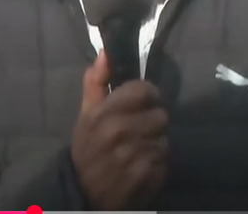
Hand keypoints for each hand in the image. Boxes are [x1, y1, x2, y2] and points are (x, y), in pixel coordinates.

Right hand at [71, 52, 168, 209]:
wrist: (82, 193)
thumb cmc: (86, 149)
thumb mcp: (85, 115)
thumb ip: (96, 83)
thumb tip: (106, 53)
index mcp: (103, 114)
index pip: (143, 90)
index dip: (148, 95)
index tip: (146, 102)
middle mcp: (119, 132)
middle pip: (160, 115)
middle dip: (153, 122)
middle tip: (142, 130)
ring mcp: (134, 155)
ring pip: (164, 138)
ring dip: (155, 144)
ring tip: (140, 150)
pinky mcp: (147, 175)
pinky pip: (165, 160)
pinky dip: (157, 164)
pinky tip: (142, 166)